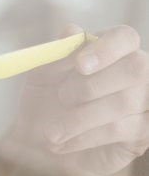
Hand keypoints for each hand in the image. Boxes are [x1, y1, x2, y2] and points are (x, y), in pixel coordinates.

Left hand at [11, 25, 148, 175]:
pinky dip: (85, 136)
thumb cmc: (43, 103)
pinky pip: (120, 129)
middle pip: (135, 68)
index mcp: (110, 51)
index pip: (124, 37)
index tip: (79, 64)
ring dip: (80, 118)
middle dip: (91, 86)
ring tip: (51, 132)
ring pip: (125, 102)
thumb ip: (56, 55)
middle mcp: (136, 73)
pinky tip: (64, 143)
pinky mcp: (143, 132)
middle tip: (63, 98)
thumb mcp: (40, 77)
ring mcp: (145, 103)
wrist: (38, 145)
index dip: (105, 48)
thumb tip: (71, 30)